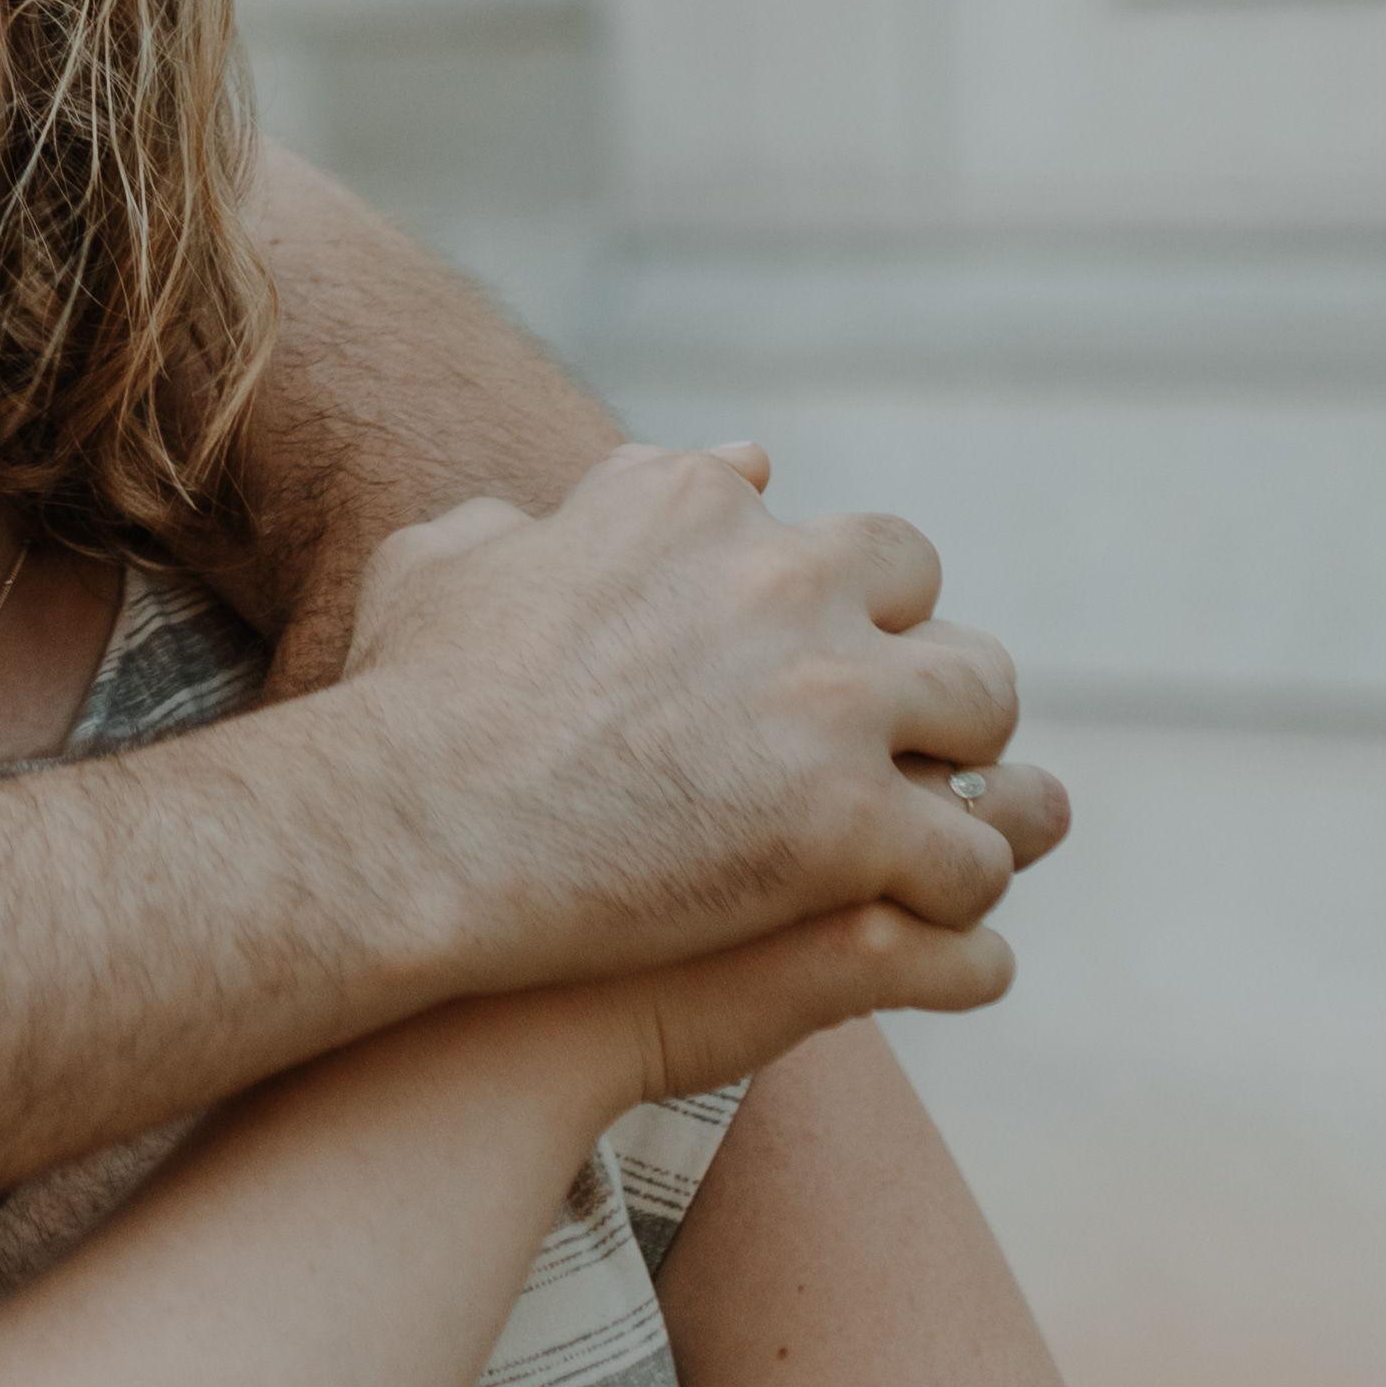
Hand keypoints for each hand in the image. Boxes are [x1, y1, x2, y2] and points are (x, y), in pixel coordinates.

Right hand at [312, 441, 1068, 996]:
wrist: (405, 835)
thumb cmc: (408, 706)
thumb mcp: (458, 557)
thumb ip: (577, 507)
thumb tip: (704, 468)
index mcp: (688, 502)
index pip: (812, 527)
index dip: (823, 599)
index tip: (805, 654)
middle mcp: (779, 574)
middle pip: (918, 587)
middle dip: (907, 653)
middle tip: (888, 732)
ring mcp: (826, 698)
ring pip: (980, 707)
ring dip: (963, 760)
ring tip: (929, 828)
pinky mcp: (848, 826)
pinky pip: (969, 855)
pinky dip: (956, 888)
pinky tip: (919, 918)